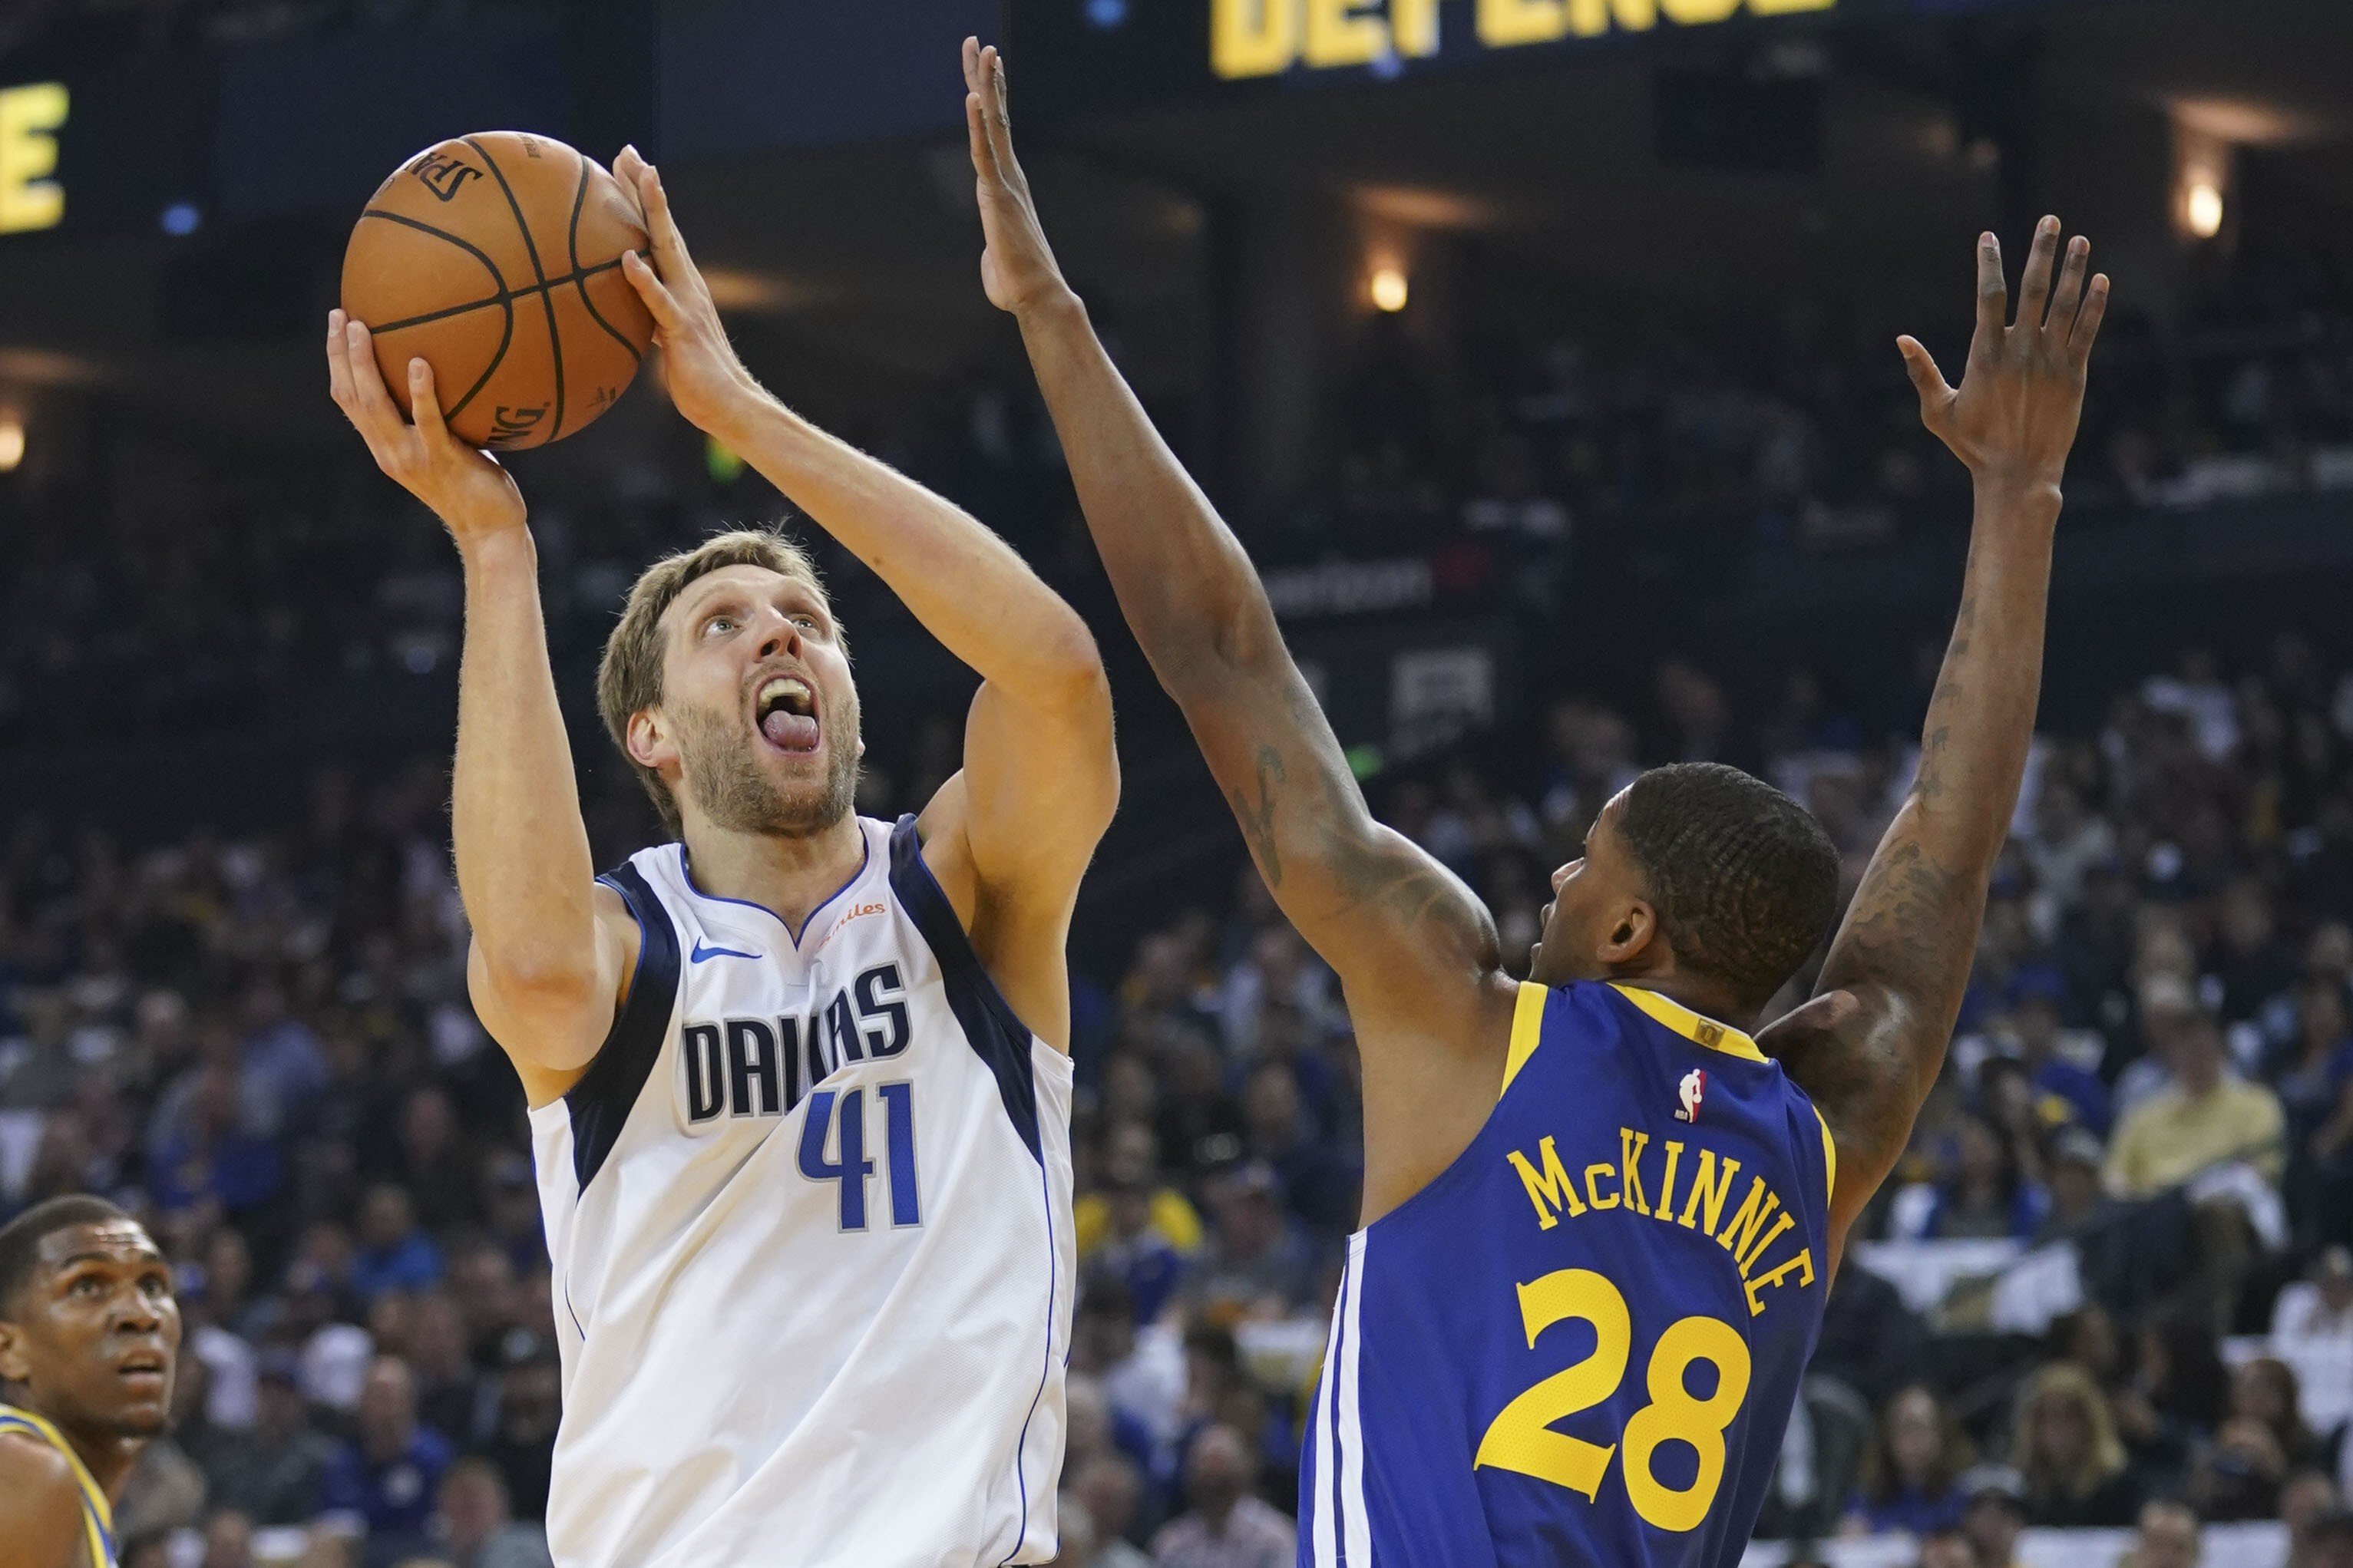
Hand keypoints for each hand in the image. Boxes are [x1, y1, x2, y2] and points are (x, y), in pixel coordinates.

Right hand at [326, 309, 525, 549]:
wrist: (491, 531)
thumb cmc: (477, 485)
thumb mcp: (450, 447)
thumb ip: (439, 417)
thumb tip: (452, 371)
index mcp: (385, 446)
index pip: (349, 400)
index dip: (338, 362)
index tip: (339, 323)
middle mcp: (388, 452)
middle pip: (351, 397)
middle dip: (340, 353)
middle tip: (341, 314)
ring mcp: (411, 457)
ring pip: (375, 405)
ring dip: (364, 364)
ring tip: (364, 327)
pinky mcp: (441, 460)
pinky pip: (427, 421)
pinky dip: (421, 391)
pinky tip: (421, 362)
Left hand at [613, 145, 759, 435]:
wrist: (731, 405)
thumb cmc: (698, 379)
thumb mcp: (666, 340)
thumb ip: (649, 317)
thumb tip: (626, 310)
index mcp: (683, 286)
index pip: (658, 235)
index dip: (642, 201)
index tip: (624, 167)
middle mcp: (688, 286)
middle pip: (662, 229)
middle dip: (644, 190)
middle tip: (628, 153)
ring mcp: (687, 304)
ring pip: (665, 250)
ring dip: (652, 213)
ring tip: (639, 179)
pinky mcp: (682, 330)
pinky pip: (659, 303)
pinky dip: (644, 281)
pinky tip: (628, 260)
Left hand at [963, 38, 1071, 316]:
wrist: (1036, 298)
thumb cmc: (1018, 285)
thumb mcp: (996, 258)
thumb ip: (992, 247)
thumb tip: (992, 255)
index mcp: (1006, 185)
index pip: (994, 133)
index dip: (989, 97)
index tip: (983, 69)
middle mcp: (1009, 176)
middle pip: (995, 116)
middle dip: (986, 77)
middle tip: (979, 44)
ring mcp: (1005, 182)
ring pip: (993, 124)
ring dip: (987, 84)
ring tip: (984, 50)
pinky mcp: (997, 196)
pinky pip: (983, 153)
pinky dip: (977, 124)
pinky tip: (973, 97)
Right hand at [1898, 217, 2109, 496]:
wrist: (2018, 473)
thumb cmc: (1973, 445)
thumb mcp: (1938, 411)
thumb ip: (1923, 372)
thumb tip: (1901, 340)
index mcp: (1986, 355)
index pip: (1989, 296)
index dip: (1990, 263)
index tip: (1989, 238)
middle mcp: (2021, 350)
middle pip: (2035, 288)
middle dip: (2042, 251)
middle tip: (2051, 221)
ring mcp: (2051, 361)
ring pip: (2066, 304)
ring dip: (2075, 269)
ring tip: (2081, 241)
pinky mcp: (2075, 374)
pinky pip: (2087, 331)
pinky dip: (2094, 304)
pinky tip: (2100, 281)